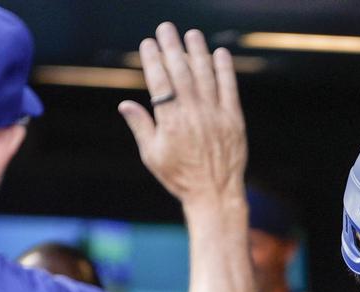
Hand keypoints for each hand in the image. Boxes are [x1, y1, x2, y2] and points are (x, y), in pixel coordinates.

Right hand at [118, 23, 246, 206]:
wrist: (215, 195)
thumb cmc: (181, 178)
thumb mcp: (153, 156)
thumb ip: (141, 127)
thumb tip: (125, 104)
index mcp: (170, 122)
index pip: (159, 82)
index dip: (153, 60)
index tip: (148, 44)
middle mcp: (193, 115)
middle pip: (181, 72)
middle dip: (172, 47)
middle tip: (166, 28)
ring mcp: (215, 116)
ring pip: (205, 75)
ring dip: (198, 52)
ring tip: (192, 35)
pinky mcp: (234, 121)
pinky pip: (230, 89)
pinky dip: (225, 69)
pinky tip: (220, 54)